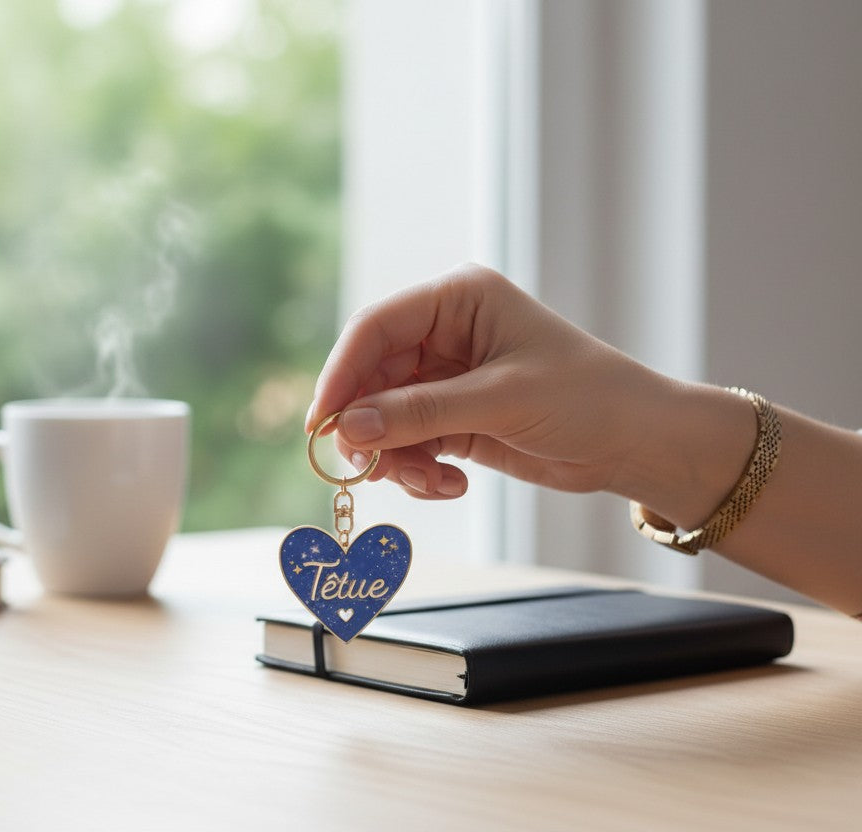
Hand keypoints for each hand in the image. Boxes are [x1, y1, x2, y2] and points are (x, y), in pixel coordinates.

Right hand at [306, 264, 716, 505]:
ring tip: (430, 483)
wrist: (638, 443)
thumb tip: (348, 428)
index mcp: (457, 300)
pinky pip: (406, 444)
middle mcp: (443, 334)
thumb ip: (420, 413)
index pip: (375, 329)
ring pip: (382, 418)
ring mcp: (445, 378)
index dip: (341, 374)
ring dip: (394, 457)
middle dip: (368, 427)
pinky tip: (450, 485)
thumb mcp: (501, 401)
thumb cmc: (587, 398)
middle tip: (366, 470)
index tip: (322, 424)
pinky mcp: (451, 418)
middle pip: (370, 378)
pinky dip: (416, 470)